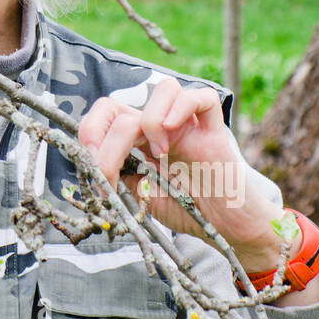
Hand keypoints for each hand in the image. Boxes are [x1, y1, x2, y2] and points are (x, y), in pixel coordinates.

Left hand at [77, 76, 284, 266]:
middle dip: (106, 138)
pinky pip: (203, 98)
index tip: (92, 169)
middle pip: (124, 104)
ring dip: (148, 119)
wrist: (227, 230)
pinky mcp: (215, 132)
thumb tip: (93, 164)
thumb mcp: (141, 195)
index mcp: (140, 138)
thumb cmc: (188, 211)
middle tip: (108, 172)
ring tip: (157, 153)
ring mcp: (188, 125)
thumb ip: (121, 175)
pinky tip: (172, 134)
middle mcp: (161, 126)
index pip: (107, 114)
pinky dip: (182, 107)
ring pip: (164, 89)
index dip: (90, 133)